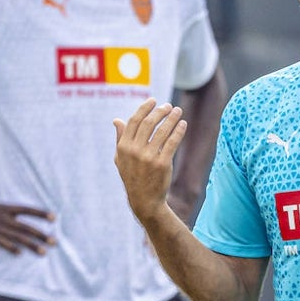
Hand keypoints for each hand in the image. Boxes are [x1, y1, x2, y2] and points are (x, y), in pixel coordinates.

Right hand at [0, 195, 54, 254]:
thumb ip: (1, 206)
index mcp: (6, 208)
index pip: (27, 210)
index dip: (41, 214)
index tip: (54, 218)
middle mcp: (4, 217)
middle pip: (27, 227)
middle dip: (42, 235)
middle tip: (54, 242)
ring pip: (18, 237)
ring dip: (32, 245)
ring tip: (43, 252)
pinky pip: (2, 242)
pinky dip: (11, 248)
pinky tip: (20, 253)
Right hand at [113, 99, 187, 223]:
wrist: (144, 200)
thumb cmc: (132, 177)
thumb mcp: (121, 159)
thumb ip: (120, 139)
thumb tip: (116, 120)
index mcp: (123, 147)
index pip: (134, 121)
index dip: (144, 108)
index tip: (153, 100)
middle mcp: (135, 151)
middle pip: (149, 123)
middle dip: (160, 111)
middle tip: (169, 106)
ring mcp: (149, 157)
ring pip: (162, 131)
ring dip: (171, 118)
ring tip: (178, 111)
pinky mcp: (162, 164)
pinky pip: (172, 142)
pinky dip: (178, 131)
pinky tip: (183, 124)